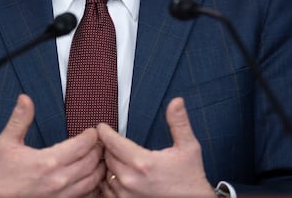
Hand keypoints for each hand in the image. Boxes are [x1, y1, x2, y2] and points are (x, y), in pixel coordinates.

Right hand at [0, 94, 104, 196]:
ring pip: (93, 180)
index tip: (92, 131)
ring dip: (99, 167)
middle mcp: (59, 180)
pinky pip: (86, 195)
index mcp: (48, 161)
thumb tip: (25, 99)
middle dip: (99, 149)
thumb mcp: (6, 142)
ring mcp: (62, 195)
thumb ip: (19, 119)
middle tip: (99, 141)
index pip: (82, 145)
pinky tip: (90, 177)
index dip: (91, 136)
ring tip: (99, 157)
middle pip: (92, 161)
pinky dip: (93, 185)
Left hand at [97, 97, 215, 197]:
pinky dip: (109, 180)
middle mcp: (130, 179)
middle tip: (110, 140)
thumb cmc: (190, 178)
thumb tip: (176, 102)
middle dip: (107, 146)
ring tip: (113, 156)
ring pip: (105, 174)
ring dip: (107, 164)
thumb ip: (179, 122)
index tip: (102, 127)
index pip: (112, 142)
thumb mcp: (188, 146)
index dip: (105, 132)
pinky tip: (116, 174)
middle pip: (107, 157)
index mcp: (143, 162)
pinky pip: (107, 190)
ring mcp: (126, 194)